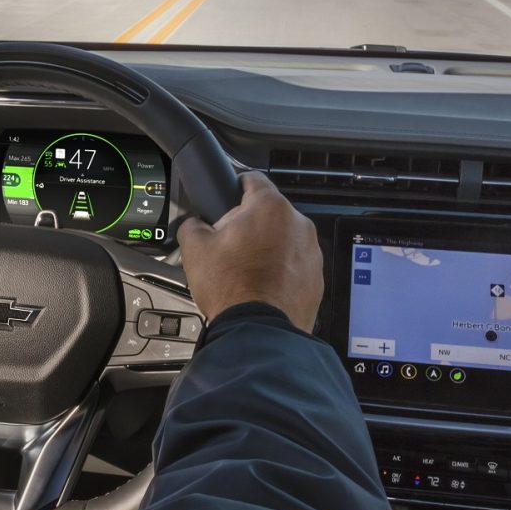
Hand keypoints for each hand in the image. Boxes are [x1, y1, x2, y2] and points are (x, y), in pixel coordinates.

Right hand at [178, 172, 322, 331]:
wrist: (258, 331)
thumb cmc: (233, 289)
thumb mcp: (195, 249)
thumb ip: (193, 225)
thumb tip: (195, 225)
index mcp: (269, 207)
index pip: (253, 179)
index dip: (236, 185)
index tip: (231, 194)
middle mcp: (297, 224)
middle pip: (269, 213)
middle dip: (250, 225)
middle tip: (230, 246)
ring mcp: (311, 252)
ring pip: (285, 239)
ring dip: (268, 248)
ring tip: (246, 271)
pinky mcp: (317, 277)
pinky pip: (296, 264)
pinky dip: (282, 270)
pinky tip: (262, 286)